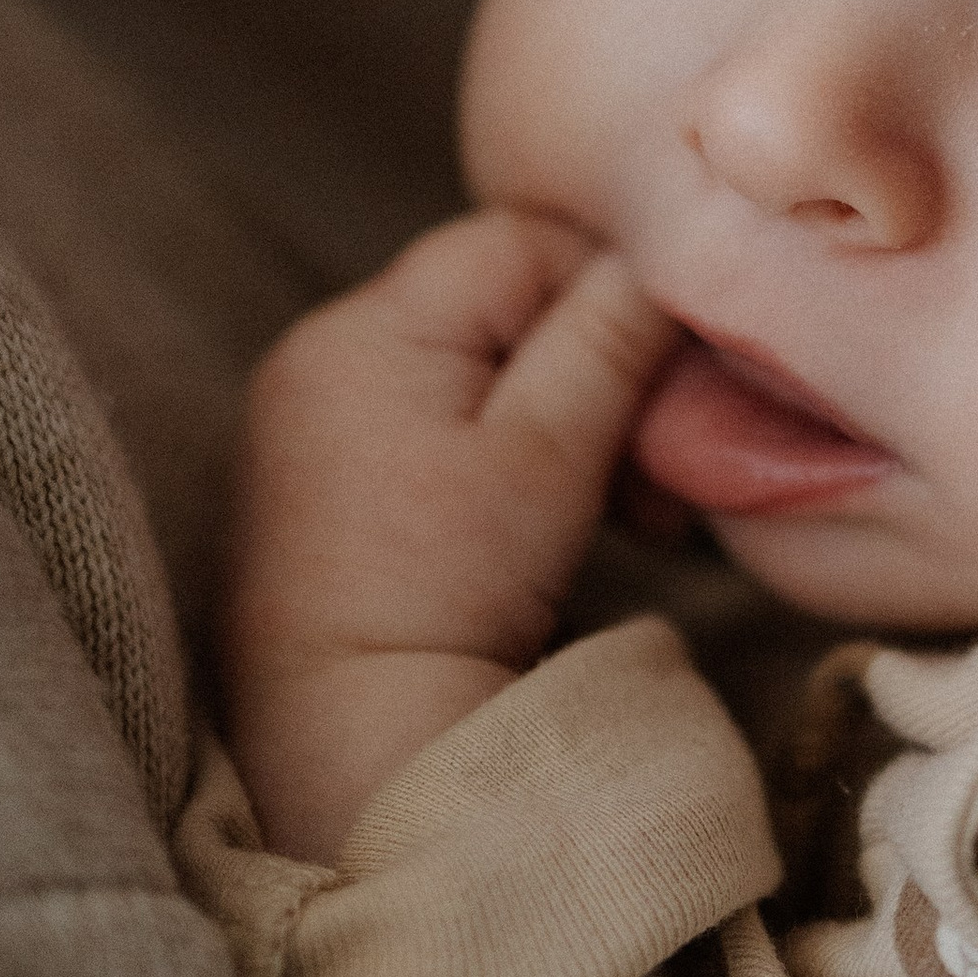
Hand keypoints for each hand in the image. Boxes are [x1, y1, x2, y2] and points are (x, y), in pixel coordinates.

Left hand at [223, 212, 674, 861]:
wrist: (344, 733)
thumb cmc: (443, 590)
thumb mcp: (548, 455)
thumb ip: (607, 340)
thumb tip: (661, 254)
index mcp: (366, 328)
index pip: (516, 243)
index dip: (607, 293)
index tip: (664, 383)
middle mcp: (323, 351)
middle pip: (498, 304)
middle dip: (591, 369)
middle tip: (649, 465)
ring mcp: (313, 415)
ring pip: (479, 367)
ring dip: (560, 420)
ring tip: (618, 510)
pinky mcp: (324, 477)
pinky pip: (438, 422)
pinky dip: (506, 455)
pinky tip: (552, 523)